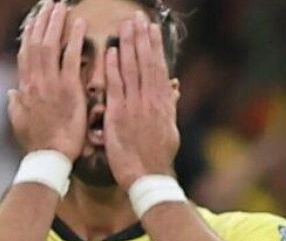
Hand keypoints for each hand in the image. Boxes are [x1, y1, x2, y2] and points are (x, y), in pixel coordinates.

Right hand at [8, 1, 87, 159]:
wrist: (50, 157)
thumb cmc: (37, 143)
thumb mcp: (20, 122)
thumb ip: (15, 104)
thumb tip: (11, 92)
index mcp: (24, 88)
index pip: (25, 54)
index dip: (29, 34)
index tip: (34, 20)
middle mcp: (35, 81)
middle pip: (36, 43)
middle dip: (42, 21)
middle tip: (50, 4)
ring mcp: (51, 83)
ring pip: (50, 44)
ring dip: (55, 22)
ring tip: (61, 6)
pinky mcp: (68, 88)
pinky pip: (71, 57)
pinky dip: (74, 38)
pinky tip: (79, 23)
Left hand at [105, 12, 179, 188]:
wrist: (149, 178)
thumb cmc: (157, 157)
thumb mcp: (170, 129)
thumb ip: (169, 105)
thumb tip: (174, 87)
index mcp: (163, 103)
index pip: (158, 67)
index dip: (154, 46)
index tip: (151, 28)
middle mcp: (151, 101)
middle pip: (146, 63)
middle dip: (141, 38)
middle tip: (136, 18)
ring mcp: (136, 107)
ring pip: (132, 70)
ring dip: (128, 46)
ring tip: (125, 25)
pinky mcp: (120, 117)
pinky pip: (117, 88)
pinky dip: (114, 69)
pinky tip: (111, 52)